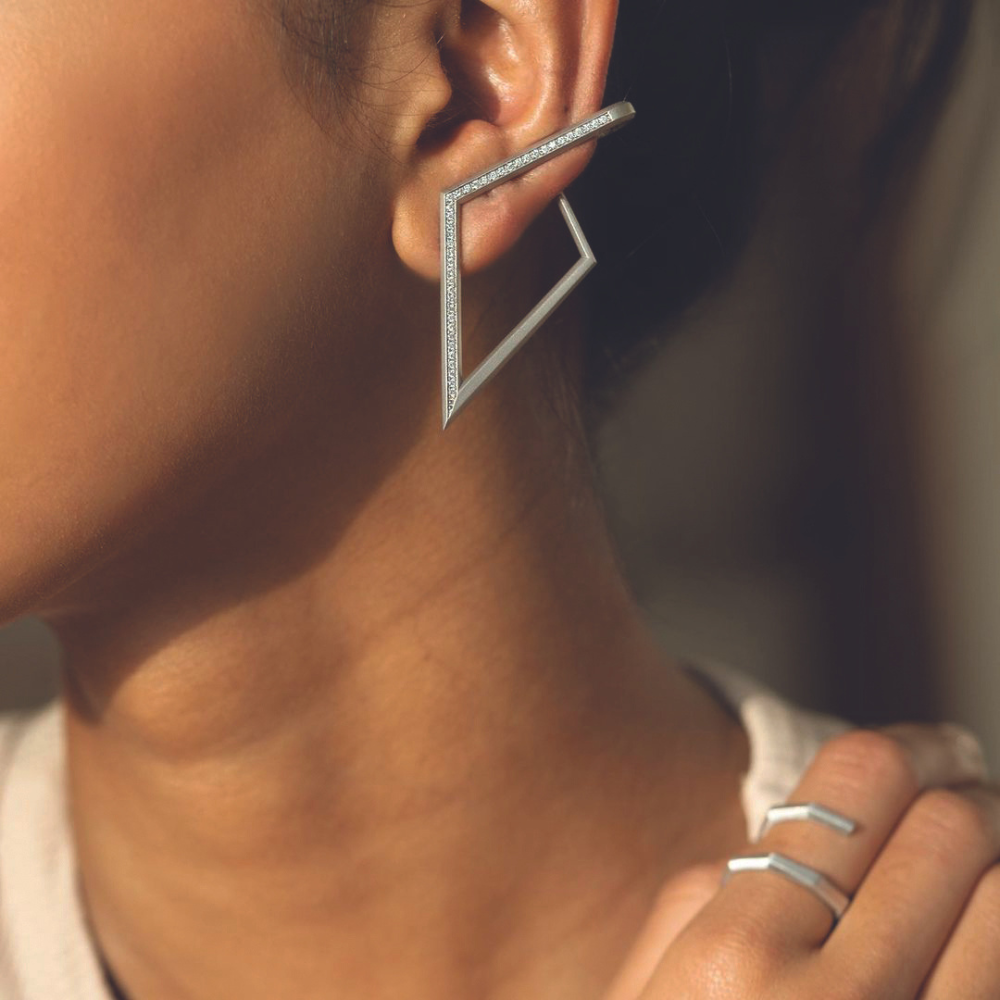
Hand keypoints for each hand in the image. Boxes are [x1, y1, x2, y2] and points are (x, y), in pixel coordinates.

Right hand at [604, 723, 998, 998]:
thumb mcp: (639, 997)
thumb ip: (696, 903)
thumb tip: (777, 837)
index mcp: (736, 959)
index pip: (859, 784)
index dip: (914, 746)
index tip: (939, 748)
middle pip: (953, 831)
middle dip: (972, 796)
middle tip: (973, 795)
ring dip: (999, 867)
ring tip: (981, 864)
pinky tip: (982, 927)